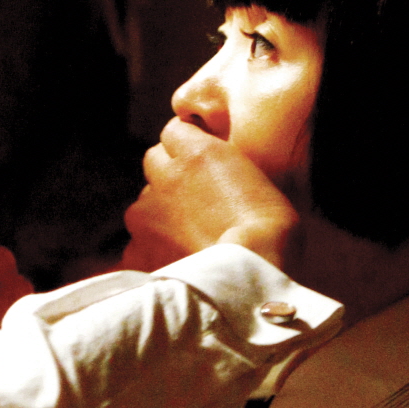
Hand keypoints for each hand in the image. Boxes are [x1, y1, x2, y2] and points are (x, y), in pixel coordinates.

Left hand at [121, 119, 299, 273]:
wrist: (251, 276)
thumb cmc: (272, 234)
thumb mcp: (258, 184)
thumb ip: (226, 172)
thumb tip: (215, 180)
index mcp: (198, 153)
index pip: (174, 131)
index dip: (186, 148)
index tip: (197, 163)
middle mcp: (165, 176)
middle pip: (155, 163)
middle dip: (170, 178)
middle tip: (196, 204)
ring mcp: (146, 214)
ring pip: (144, 205)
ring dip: (160, 216)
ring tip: (189, 240)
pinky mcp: (136, 249)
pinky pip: (139, 244)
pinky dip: (153, 251)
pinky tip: (179, 264)